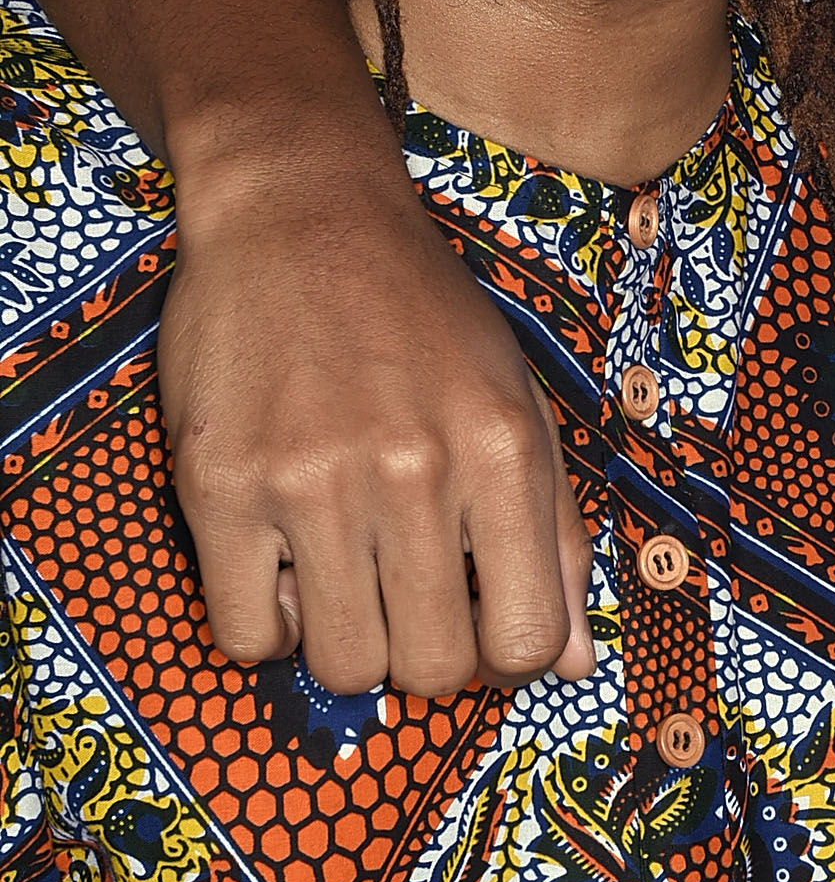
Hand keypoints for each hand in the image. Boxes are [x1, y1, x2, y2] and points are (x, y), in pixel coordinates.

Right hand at [160, 145, 593, 698]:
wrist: (298, 213)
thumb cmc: (420, 315)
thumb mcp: (520, 403)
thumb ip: (556, 535)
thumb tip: (569, 667)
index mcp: (502, 450)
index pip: (525, 642)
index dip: (504, 658)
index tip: (478, 624)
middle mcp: (413, 469)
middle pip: (433, 669)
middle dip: (425, 654)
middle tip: (406, 599)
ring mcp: (311, 480)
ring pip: (344, 667)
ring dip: (347, 642)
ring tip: (344, 576)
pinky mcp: (219, 483)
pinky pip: (246, 637)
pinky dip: (270, 626)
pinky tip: (283, 569)